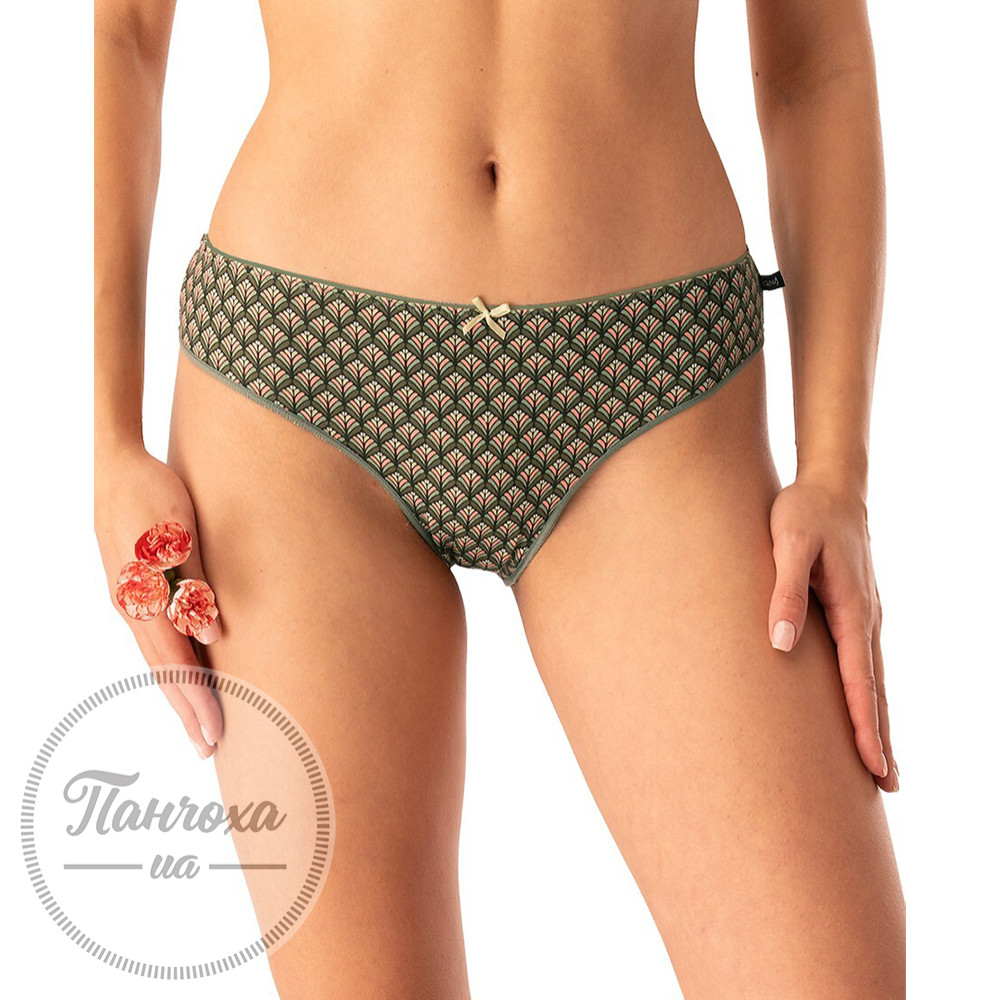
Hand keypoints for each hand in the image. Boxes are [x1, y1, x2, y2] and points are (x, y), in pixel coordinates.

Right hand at [95, 442, 222, 759]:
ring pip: (157, 660)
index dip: (196, 698)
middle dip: (187, 711)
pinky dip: (170, 668)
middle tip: (209, 748)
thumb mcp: (179, 532)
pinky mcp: (134, 592)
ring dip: (179, 693)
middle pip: (163, 671)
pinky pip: (153, 641)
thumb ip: (194, 582)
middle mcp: (133, 607)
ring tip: (198, 724)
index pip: (175, 661)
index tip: (215, 732)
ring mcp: (130, 602)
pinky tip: (182, 675)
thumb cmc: (154, 493)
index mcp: (143, 596)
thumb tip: (213, 631)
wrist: (117, 468)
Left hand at [767, 473, 897, 791]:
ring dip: (875, 719)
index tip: (873, 767)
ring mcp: (864, 615)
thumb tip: (782, 643)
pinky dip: (868, 693)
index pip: (859, 681)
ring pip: (872, 678)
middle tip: (888, 786)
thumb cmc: (804, 513)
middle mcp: (866, 618)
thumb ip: (785, 590)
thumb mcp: (788, 545)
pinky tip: (862, 708)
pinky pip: (863, 661)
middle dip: (879, 737)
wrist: (830, 485)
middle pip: (874, 689)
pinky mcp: (854, 609)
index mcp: (852, 609)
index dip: (864, 726)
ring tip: (879, 762)